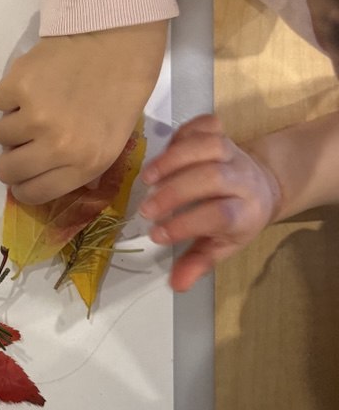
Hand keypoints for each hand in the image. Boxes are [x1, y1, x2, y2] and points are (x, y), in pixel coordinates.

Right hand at [0, 22, 166, 203]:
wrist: (118, 41)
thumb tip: (39, 181)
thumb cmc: (119, 93)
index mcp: (85, 164)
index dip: (23, 185)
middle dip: (12, 160)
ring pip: (1, 135)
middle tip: (23, 142)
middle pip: (7, 170)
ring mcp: (35, 115)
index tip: (24, 174)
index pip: (32, 193)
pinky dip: (11, 95)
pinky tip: (37, 83)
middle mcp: (58, 146)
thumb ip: (76, 167)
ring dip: (15, 122)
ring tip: (39, 103)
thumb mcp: (111, 143)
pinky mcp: (18, 86)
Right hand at [140, 114, 280, 290]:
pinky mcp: (223, 133)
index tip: (156, 234)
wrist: (264, 185)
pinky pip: (206, 125)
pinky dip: (183, 132)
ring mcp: (234, 152)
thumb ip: (198, 262)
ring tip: (147, 177)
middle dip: (175, 192)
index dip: (186, 224)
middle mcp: (242, 179)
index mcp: (245, 212)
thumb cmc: (237, 220)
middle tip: (146, 209)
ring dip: (174, 159)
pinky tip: (164, 148)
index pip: (218, 215)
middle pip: (212, 178)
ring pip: (209, 145)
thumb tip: (175, 284)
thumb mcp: (222, 246)